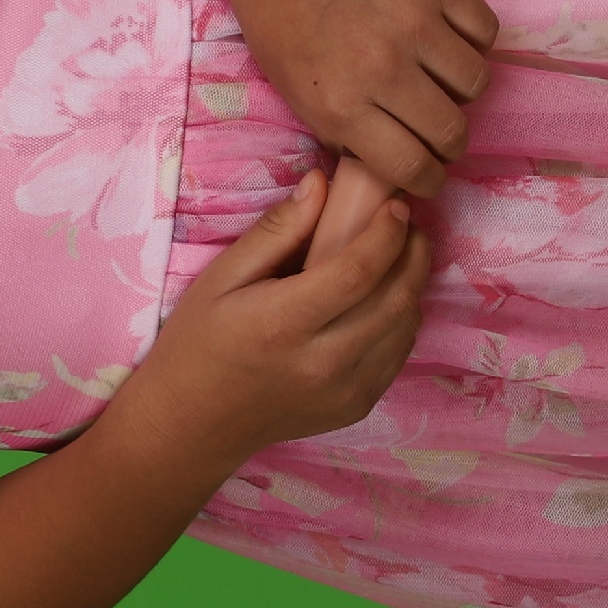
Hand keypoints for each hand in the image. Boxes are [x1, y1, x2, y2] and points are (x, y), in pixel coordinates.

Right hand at [116, 164, 433, 462]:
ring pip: (406, 327)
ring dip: (412, 285)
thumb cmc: (199, 343)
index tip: (395, 206)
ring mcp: (345, 392)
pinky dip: (402, 320)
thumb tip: (321, 183)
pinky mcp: (355, 407)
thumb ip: (275, 231)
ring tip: (398, 256)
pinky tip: (383, 299)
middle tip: (405, 225)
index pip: (359, 270)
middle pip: (397, 298)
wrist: (194, 423)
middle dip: (413, 253)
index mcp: (284, 323)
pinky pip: (398, 355)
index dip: (387, 232)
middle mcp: (323, 363)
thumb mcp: (221, 277)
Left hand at [211, 0, 500, 196]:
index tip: (428, 173)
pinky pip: (485, 32)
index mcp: (341, 104)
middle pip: (452, 132)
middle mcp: (383, 67)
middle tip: (438, 131)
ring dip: (461, 91)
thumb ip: (346, 134)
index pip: (413, 166)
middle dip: (449, 143)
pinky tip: (446, 40)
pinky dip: (472, 42)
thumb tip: (396, 162)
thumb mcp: (297, 96)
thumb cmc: (283, 24)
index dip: (428, 179)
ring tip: (438, 79)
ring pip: (476, 83)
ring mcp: (414, 21)